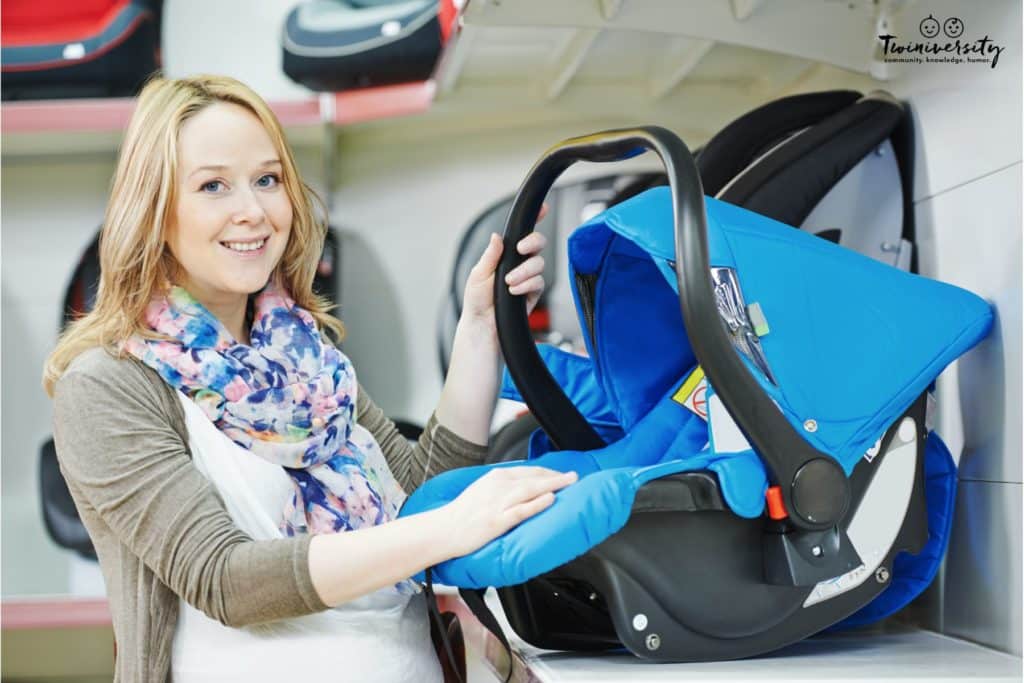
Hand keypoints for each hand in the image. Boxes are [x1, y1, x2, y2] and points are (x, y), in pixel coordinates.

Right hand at [441, 466, 576, 557]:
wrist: (443, 529)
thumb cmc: (462, 514)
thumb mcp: (483, 490)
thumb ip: (502, 486)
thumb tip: (524, 485)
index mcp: (495, 477)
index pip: (528, 471)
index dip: (548, 471)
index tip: (562, 474)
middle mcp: (498, 486)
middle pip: (534, 477)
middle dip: (556, 475)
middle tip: (574, 476)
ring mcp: (498, 503)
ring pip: (531, 489)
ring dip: (553, 484)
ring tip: (570, 483)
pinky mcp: (496, 521)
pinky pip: (521, 510)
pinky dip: (537, 503)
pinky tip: (550, 499)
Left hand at [460, 205, 548, 340]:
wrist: (484, 324)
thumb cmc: (477, 300)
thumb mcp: (478, 273)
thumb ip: (490, 255)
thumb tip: (497, 237)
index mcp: (504, 254)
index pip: (521, 233)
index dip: (535, 219)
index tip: (543, 209)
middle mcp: (518, 262)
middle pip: (537, 243)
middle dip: (532, 243)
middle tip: (521, 249)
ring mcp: (527, 276)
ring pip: (538, 263)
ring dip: (524, 272)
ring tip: (508, 283)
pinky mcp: (533, 291)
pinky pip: (538, 282)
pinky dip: (526, 285)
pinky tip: (514, 291)